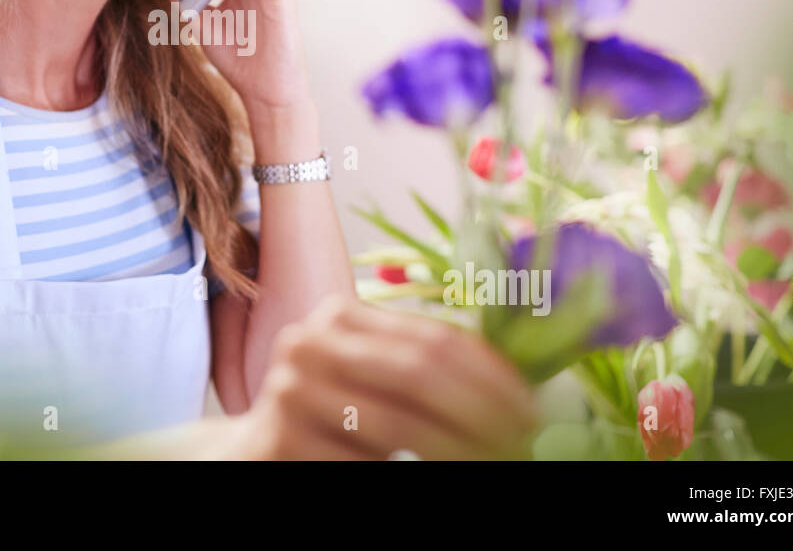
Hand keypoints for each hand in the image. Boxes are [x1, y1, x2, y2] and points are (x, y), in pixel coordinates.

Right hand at [225, 295, 539, 459]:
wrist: (259, 450)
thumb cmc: (337, 417)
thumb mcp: (378, 380)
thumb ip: (429, 370)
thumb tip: (523, 388)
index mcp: (341, 316)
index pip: (434, 339)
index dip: (492, 376)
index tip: (533, 410)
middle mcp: (309, 342)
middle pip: (418, 373)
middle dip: (481, 411)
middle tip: (523, 441)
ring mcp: (289, 391)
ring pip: (396, 424)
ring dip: (456, 449)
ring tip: (491, 461)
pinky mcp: (281, 442)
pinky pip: (363, 463)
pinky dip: (411, 475)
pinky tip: (439, 476)